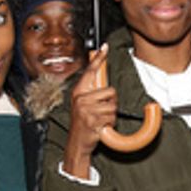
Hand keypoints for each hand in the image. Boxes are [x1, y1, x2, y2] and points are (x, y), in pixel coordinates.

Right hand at [63, 47, 117, 172]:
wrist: (77, 142)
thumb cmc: (83, 123)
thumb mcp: (83, 105)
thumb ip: (91, 94)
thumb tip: (104, 85)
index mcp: (79, 92)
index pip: (90, 72)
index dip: (98, 58)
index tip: (105, 47)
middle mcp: (81, 99)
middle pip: (110, 91)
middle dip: (111, 103)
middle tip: (102, 111)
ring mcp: (86, 109)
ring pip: (113, 106)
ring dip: (111, 115)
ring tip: (100, 120)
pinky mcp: (93, 120)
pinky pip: (111, 117)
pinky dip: (110, 123)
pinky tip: (101, 127)